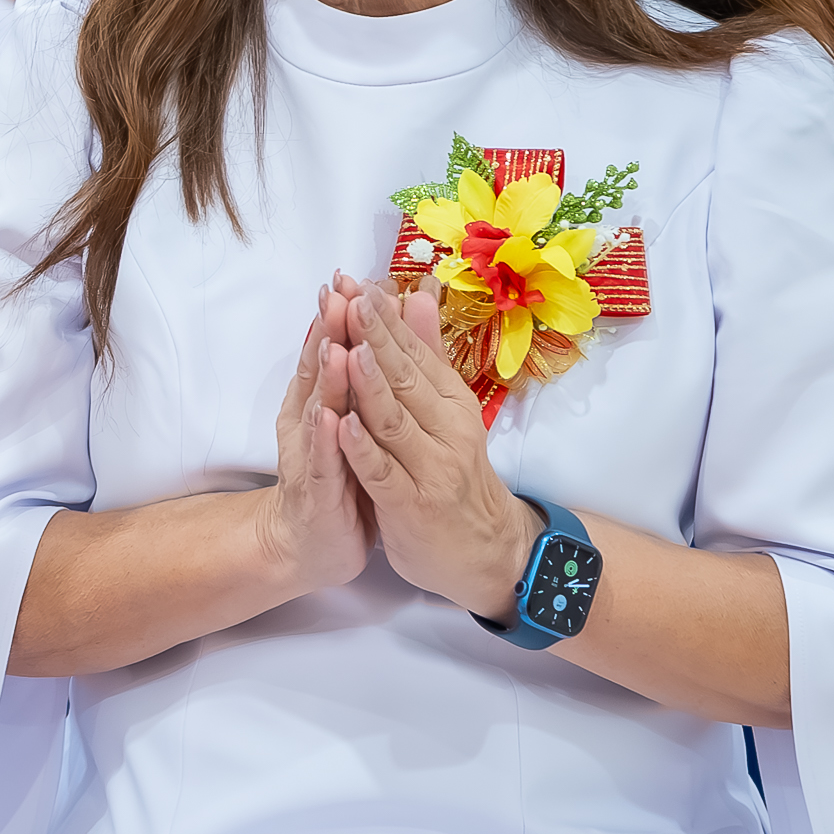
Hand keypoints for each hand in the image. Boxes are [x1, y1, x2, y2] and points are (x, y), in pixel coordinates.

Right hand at [254, 274, 373, 595]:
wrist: (310, 542)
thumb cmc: (335, 475)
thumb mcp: (349, 418)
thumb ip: (354, 372)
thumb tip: (364, 323)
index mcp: (317, 401)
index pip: (328, 352)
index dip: (337, 316)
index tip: (349, 277)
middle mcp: (307, 421)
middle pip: (319, 371)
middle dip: (329, 332)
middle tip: (337, 293)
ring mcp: (309, 455)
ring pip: (318, 411)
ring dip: (326, 378)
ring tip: (336, 344)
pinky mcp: (317, 491)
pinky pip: (322, 463)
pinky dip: (325, 440)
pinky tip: (331, 419)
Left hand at [335, 278, 537, 621]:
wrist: (488, 549)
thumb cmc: (455, 472)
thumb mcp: (445, 409)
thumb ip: (426, 353)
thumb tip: (415, 293)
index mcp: (450, 401)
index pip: (414, 353)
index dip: (384, 319)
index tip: (357, 284)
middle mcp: (445, 428)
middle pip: (403, 377)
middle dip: (373, 338)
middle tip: (348, 300)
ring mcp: (430, 467)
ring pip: (394, 420)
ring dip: (369, 384)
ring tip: (348, 349)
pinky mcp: (412, 504)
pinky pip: (384, 471)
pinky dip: (364, 447)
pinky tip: (345, 423)